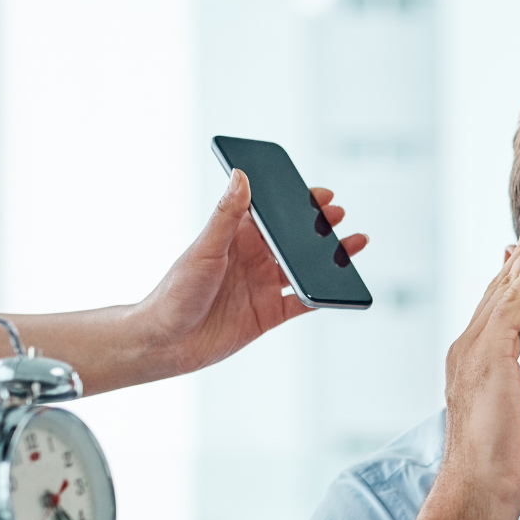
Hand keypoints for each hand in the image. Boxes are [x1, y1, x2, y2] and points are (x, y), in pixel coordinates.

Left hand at [130, 171, 369, 379]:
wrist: (166, 343)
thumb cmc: (174, 293)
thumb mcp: (205, 248)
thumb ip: (227, 215)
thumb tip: (240, 176)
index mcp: (236, 239)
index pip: (271, 215)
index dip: (296, 204)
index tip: (320, 194)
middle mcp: (252, 260)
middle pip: (293, 240)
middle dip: (318, 228)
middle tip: (339, 215)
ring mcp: (263, 287)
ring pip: (304, 268)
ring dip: (328, 258)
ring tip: (353, 244)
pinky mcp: (269, 314)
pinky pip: (303, 302)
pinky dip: (323, 295)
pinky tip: (339, 287)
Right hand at [397, 215, 519, 519]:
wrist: (483, 494)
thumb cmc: (505, 475)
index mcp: (481, 369)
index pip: (502, 313)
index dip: (518, 283)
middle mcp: (470, 353)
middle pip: (499, 292)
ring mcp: (472, 353)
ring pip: (502, 289)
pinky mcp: (484, 357)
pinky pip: (508, 303)